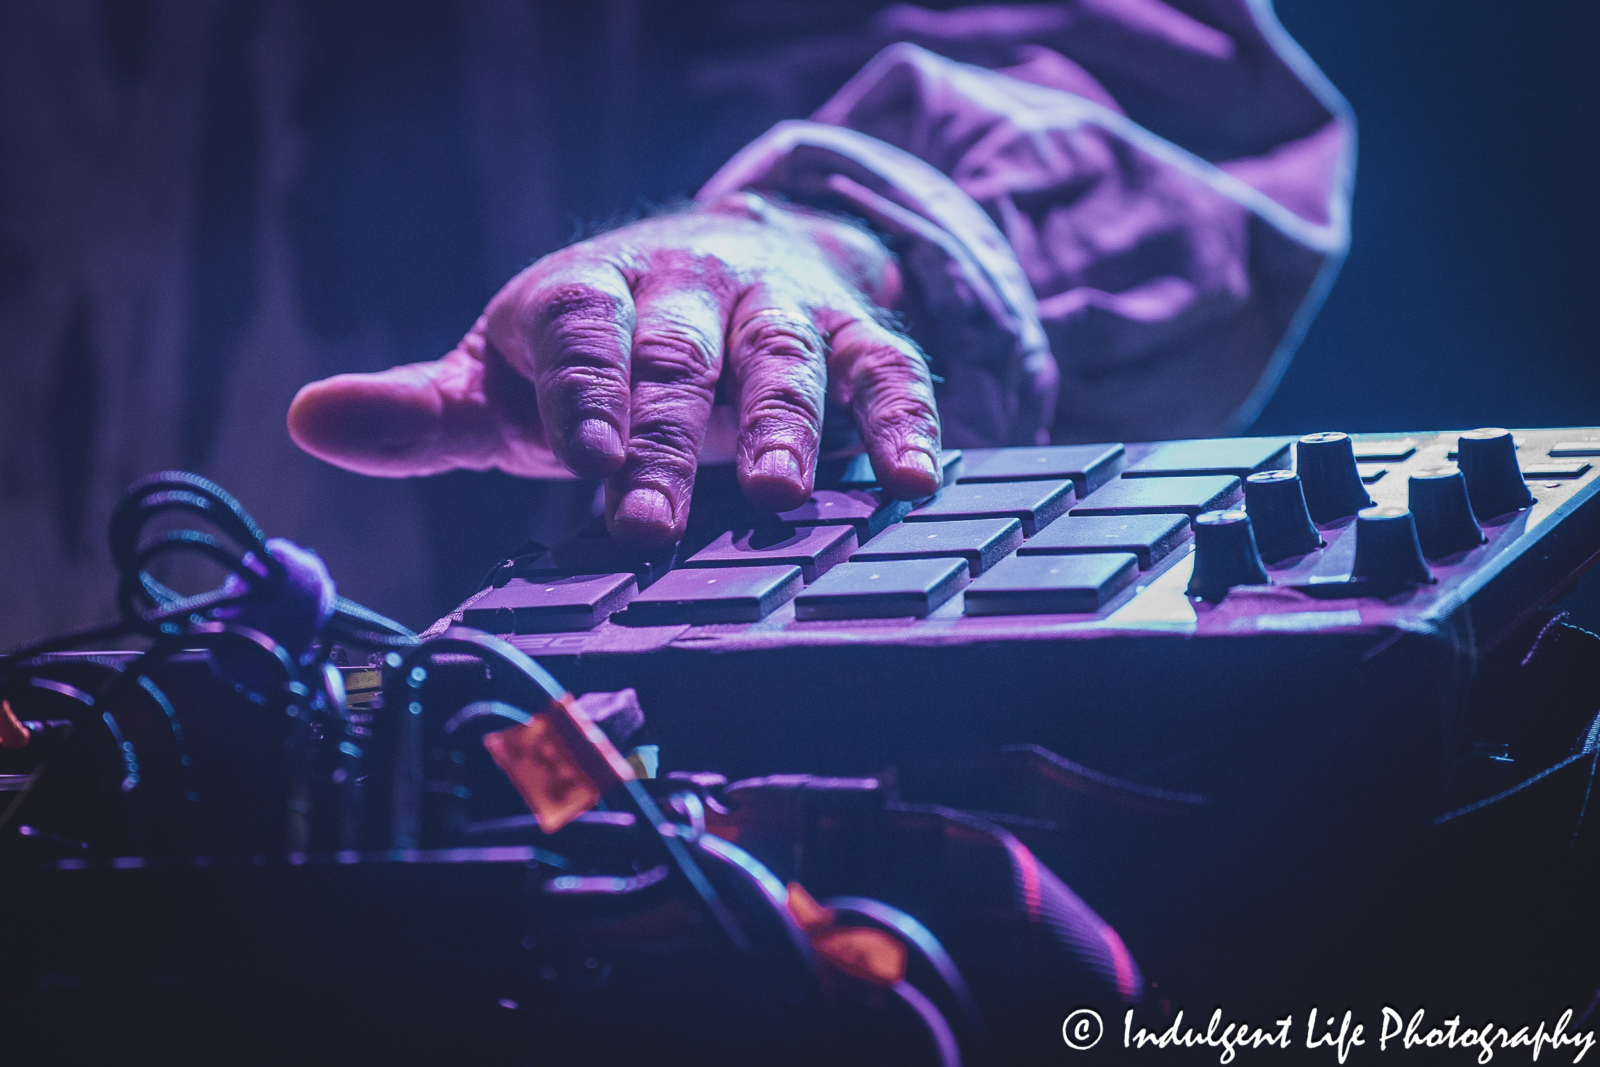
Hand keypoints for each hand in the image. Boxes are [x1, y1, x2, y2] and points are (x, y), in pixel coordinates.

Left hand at [287, 193, 940, 545]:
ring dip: (784, 421)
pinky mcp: (847, 328)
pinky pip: (883, 364)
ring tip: (780, 495)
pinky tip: (913, 479)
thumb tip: (307, 422)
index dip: (584, 397)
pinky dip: (903, 417)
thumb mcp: (506, 375)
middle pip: (679, 355)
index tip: (581, 467)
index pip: (582, 335)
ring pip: (782, 352)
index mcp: (587, 295)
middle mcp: (684, 287)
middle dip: (668, 439)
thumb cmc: (595, 350)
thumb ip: (423, 411)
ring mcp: (771, 305)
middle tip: (656, 522)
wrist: (717, 260)